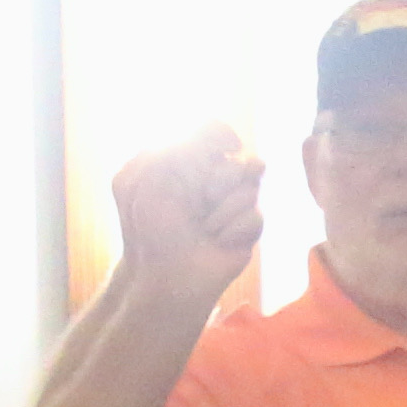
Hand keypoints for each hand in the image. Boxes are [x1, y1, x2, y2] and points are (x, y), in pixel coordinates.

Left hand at [107, 126, 263, 290]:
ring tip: (204, 228)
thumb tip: (234, 146)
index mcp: (186, 159)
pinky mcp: (249, 225)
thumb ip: (183, 145)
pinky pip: (255, 216)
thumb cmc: (152, 226)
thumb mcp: (151, 176)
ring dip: (222, 210)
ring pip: (250, 188)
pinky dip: (231, 230)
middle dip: (217, 182)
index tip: (223, 148)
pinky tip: (217, 241)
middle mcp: (213, 177)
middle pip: (240, 159)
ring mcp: (233, 201)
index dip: (223, 138)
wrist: (168, 275)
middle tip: (194, 205)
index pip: (216, 132)